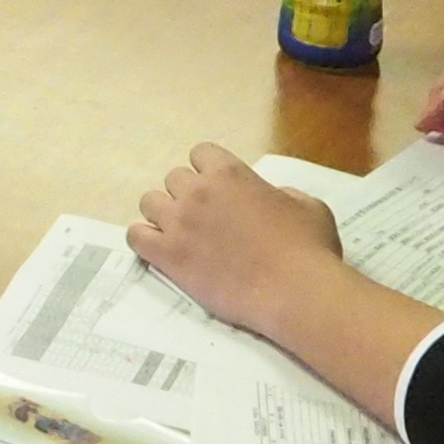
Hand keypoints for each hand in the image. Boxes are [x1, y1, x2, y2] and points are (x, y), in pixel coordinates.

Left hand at [127, 145, 351, 334]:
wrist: (294, 290)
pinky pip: (135, 236)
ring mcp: (178, 222)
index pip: (200, 152)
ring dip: (163, 215)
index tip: (217, 189)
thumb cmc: (308, 248)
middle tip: (203, 219)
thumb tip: (272, 196)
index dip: (207, 170)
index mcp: (230, 173)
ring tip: (180, 235)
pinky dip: (144, 240)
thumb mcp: (308, 206)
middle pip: (173, 178)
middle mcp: (197, 191)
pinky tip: (160, 250)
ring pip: (149, 202)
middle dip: (186, 194)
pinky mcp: (167, 254)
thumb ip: (282, 193)